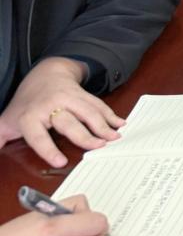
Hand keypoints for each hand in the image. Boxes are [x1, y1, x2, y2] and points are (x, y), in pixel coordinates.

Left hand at [0, 59, 121, 167]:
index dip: (48, 149)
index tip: (61, 162)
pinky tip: (119, 123)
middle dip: (85, 135)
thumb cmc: (26, 104)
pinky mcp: (84, 94)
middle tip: (98, 147)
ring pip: (87, 112)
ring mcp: (70, 98)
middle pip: (69, 122)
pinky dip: (110, 115)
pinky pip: (98, 105)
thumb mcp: (7, 121)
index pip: (38, 135)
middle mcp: (51, 106)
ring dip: (103, 125)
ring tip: (114, 138)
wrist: (45, 73)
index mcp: (31, 116)